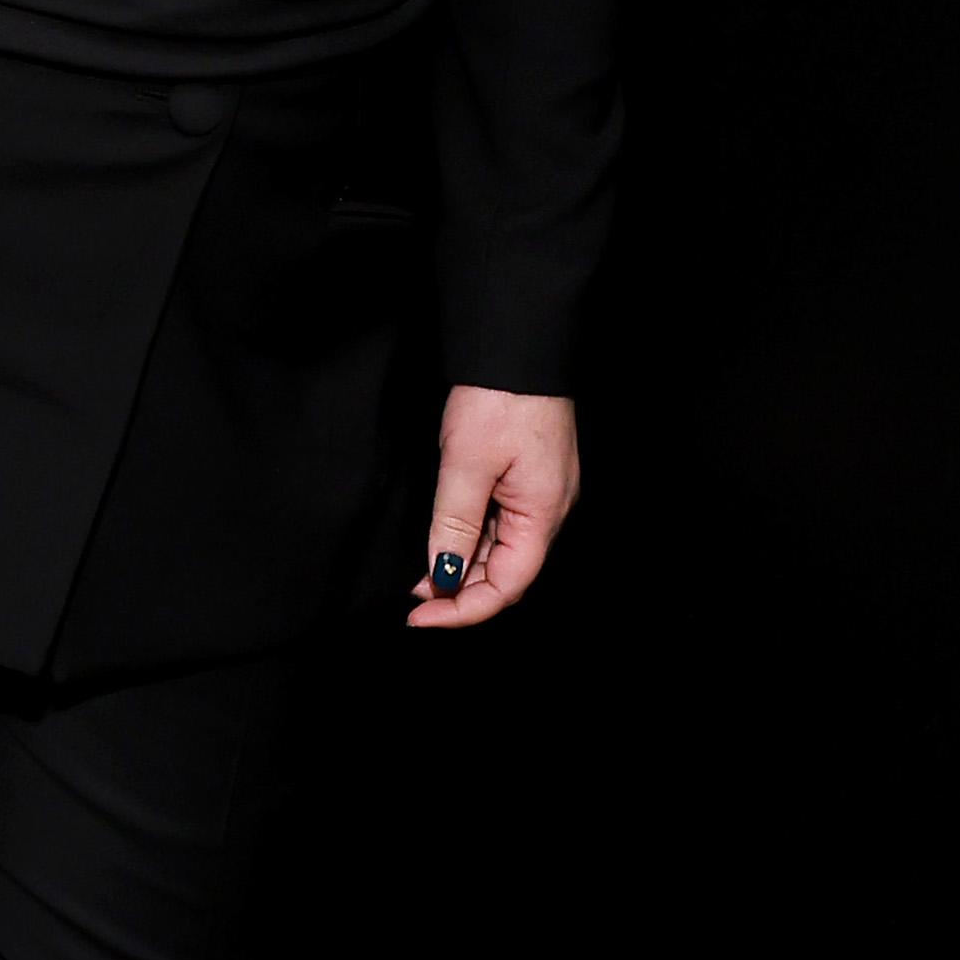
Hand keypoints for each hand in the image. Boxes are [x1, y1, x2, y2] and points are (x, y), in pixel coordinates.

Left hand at [407, 386, 579, 629]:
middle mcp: (548, 512)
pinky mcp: (527, 477)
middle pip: (505, 573)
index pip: (506, 587)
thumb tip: (440, 576)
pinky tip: (440, 539)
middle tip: (411, 598)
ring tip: (418, 573)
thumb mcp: (466, 464)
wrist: (519, 342)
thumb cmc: (501, 397)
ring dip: (460, 566)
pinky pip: (499, 524)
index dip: (463, 610)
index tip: (419, 617)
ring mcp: (539, 495)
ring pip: (499, 550)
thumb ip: (453, 524)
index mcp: (543, 515)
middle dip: (458, 592)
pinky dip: (468, 538)